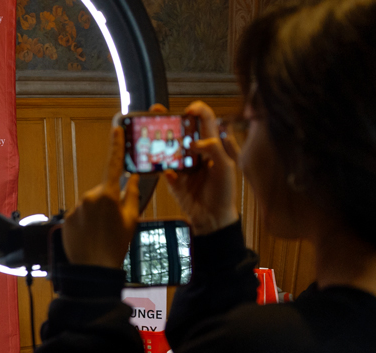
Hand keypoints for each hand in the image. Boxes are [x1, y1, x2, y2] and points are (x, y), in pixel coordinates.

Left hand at [62, 124, 139, 267]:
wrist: (93, 268)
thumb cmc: (116, 245)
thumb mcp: (131, 219)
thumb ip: (132, 196)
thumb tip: (133, 178)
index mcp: (108, 195)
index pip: (113, 165)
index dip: (116, 145)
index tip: (116, 128)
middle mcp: (89, 197)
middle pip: (102, 193)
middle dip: (108, 203)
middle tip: (113, 225)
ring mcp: (76, 208)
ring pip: (90, 206)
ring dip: (96, 215)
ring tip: (101, 235)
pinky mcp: (66, 219)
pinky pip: (79, 216)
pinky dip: (84, 224)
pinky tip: (89, 238)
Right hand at [164, 101, 240, 235]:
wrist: (213, 218)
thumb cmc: (224, 192)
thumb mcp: (226, 167)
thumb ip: (215, 149)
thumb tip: (195, 142)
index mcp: (211, 145)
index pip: (205, 120)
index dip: (198, 110)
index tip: (188, 110)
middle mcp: (195, 152)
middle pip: (181, 130)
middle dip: (168, 118)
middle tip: (156, 112)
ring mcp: (182, 165)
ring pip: (168, 147)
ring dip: (158, 141)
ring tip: (148, 134)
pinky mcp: (172, 179)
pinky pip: (163, 170)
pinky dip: (162, 169)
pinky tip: (165, 170)